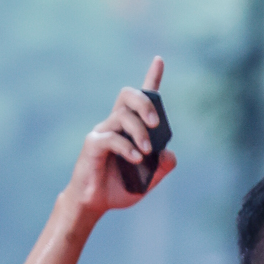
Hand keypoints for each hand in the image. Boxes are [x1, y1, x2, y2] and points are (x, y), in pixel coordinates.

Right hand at [62, 55, 175, 222]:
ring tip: (145, 152)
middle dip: (145, 102)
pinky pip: (111, 137)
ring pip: (122, 116)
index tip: (159, 60)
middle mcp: (114, 124)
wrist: (94, 203)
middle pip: (127, 96)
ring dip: (139, 132)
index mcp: (128, 128)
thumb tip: (170, 154)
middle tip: (155, 123)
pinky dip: (126, 147)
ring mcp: (102, 131)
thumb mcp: (147, 181)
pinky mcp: (93, 144)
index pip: (140, 98)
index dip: (150, 77)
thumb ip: (160, 168)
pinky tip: (135, 159)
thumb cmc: (118, 188)